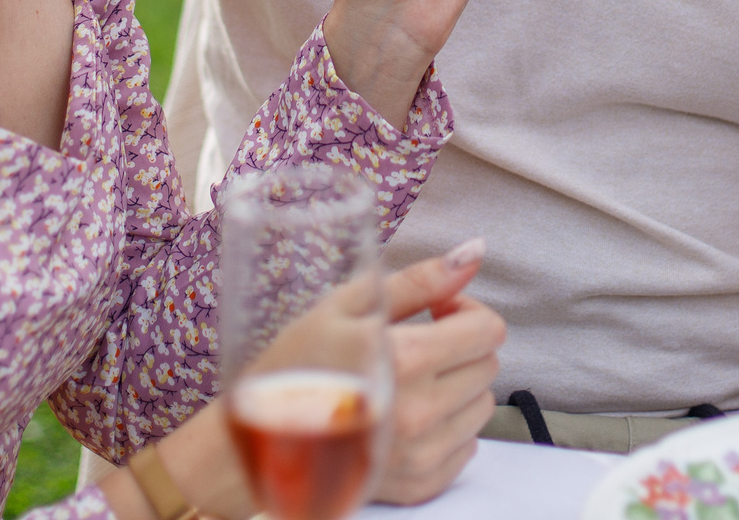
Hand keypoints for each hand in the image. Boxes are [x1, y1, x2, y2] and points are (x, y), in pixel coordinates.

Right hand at [107, 242, 503, 518]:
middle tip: (418, 341)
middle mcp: (421, 413)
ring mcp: (421, 455)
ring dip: (456, 387)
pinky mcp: (417, 485)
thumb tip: (472, 253)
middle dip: (460, 346)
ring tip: (408, 380)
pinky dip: (447, 428)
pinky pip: (466, 448)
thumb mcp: (346, 305)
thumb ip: (418, 280)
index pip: (487, 331)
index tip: (436, 310)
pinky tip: (406, 415)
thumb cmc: (290, 367)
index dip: (464, 308)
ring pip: (481, 408)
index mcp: (407, 361)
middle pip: (488, 367)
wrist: (251, 444)